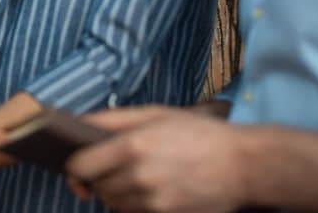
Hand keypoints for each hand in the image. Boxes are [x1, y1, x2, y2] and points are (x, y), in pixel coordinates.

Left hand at [66, 107, 246, 212]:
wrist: (242, 165)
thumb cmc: (197, 133)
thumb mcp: (155, 114)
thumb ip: (112, 119)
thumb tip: (78, 124)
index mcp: (132, 146)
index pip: (80, 167)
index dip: (75, 166)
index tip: (78, 164)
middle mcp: (138, 177)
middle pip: (96, 187)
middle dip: (99, 177)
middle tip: (115, 165)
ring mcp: (152, 203)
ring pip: (113, 204)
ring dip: (116, 192)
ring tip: (138, 175)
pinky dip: (135, 205)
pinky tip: (152, 190)